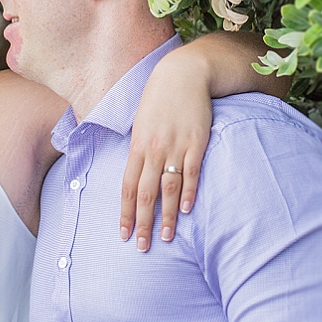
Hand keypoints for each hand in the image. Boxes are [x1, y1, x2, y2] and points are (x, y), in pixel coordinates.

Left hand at [120, 51, 211, 251]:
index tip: (124, 234)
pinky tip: (186, 210)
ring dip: (166, 215)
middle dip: (143, 222)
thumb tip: (136, 173)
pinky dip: (189, 191)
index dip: (125, 213)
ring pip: (168, 187)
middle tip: (142, 247)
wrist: (183, 74)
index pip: (127, 187)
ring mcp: (175, 146)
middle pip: (145, 193)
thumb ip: (139, 149)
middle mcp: (153, 150)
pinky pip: (192, 171)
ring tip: (165, 237)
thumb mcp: (141, 123)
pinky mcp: (196, 141)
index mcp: (137, 146)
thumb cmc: (159, 99)